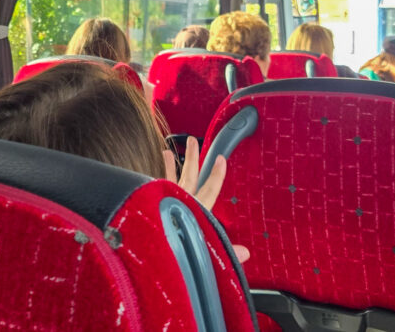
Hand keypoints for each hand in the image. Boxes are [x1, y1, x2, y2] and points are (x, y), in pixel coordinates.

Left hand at [161, 137, 250, 264]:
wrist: (149, 252)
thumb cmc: (178, 252)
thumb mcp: (205, 252)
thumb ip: (223, 250)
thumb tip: (245, 253)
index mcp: (195, 212)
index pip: (210, 191)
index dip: (216, 175)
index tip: (222, 160)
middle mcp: (180, 203)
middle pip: (189, 177)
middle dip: (193, 158)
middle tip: (193, 140)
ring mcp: (165, 202)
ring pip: (171, 180)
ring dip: (172, 164)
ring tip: (168, 150)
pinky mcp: (152, 204)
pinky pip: (155, 188)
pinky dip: (156, 179)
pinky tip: (151, 175)